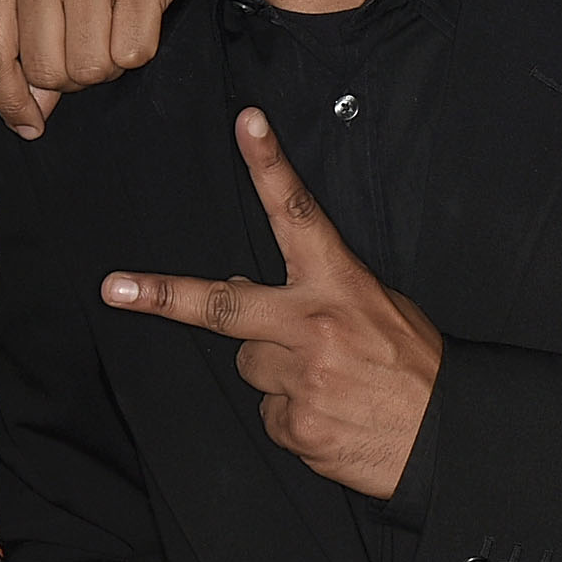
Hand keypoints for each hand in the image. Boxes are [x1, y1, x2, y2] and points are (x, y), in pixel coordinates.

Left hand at [0, 0, 197, 138]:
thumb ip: (27, 31)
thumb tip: (35, 109)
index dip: (8, 100)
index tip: (29, 124)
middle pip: (46, 70)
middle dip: (71, 76)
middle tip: (88, 45)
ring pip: (90, 67)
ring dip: (106, 63)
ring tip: (113, 28)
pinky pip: (133, 53)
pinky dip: (139, 48)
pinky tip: (139, 16)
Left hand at [104, 109, 440, 498]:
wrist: (446, 438)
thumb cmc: (413, 367)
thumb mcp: (379, 308)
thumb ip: (318, 294)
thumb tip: (252, 292)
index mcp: (340, 284)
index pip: (298, 213)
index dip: (270, 165)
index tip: (246, 123)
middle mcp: (313, 325)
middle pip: (221, 304)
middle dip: (163, 295)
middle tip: (115, 288)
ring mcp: (300, 376)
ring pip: (249, 364)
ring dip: (275, 372)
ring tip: (326, 382)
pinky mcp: (294, 424)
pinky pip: (270, 415)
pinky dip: (292, 416)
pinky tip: (329, 415)